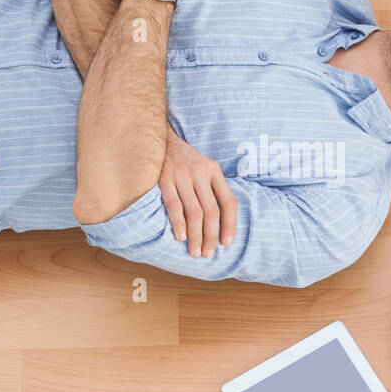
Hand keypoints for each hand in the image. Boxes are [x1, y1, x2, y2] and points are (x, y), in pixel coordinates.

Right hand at [159, 127, 235, 257]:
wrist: (160, 138)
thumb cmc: (184, 159)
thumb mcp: (204, 166)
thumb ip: (213, 188)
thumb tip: (221, 220)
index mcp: (214, 171)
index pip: (228, 202)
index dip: (230, 225)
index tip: (227, 243)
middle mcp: (200, 173)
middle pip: (211, 211)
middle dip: (211, 236)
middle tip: (208, 253)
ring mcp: (182, 175)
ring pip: (194, 212)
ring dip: (196, 235)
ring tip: (195, 251)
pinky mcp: (164, 178)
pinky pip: (174, 205)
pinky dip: (178, 223)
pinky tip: (180, 237)